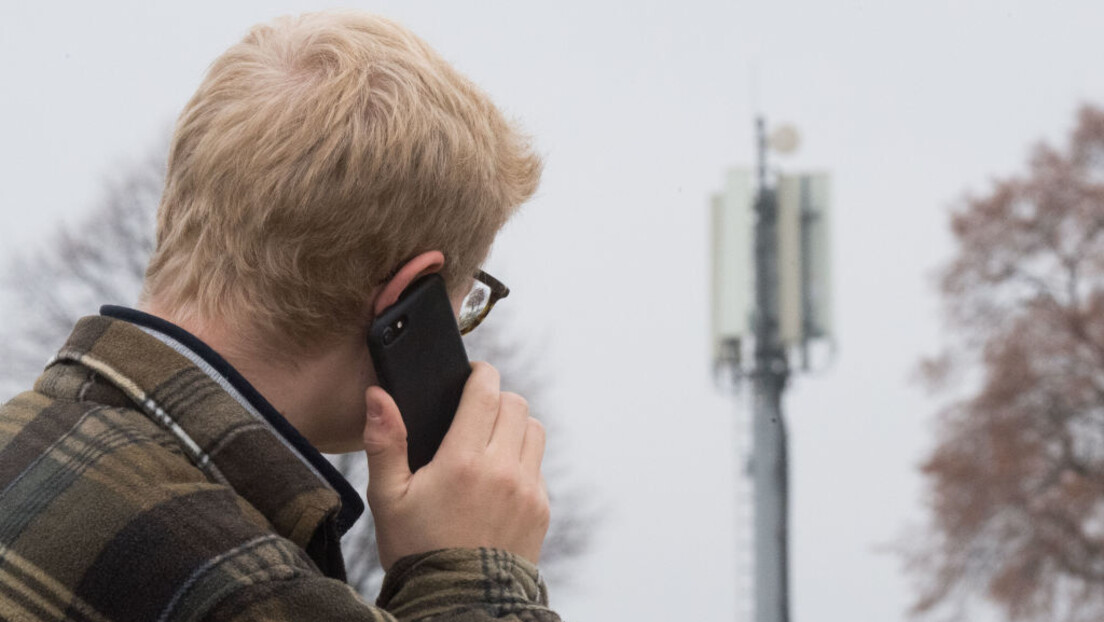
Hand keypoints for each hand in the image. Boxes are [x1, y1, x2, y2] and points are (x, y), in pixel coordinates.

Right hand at [363, 362, 549, 569]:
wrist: (457, 603)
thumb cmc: (416, 550)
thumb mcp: (388, 498)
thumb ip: (385, 442)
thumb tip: (378, 395)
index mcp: (463, 461)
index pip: (486, 392)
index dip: (480, 374)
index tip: (471, 375)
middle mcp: (502, 470)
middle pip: (516, 404)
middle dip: (496, 400)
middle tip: (475, 412)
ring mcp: (527, 490)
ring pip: (534, 430)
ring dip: (515, 427)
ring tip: (489, 443)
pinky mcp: (541, 510)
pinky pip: (539, 466)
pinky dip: (523, 461)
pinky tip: (498, 479)